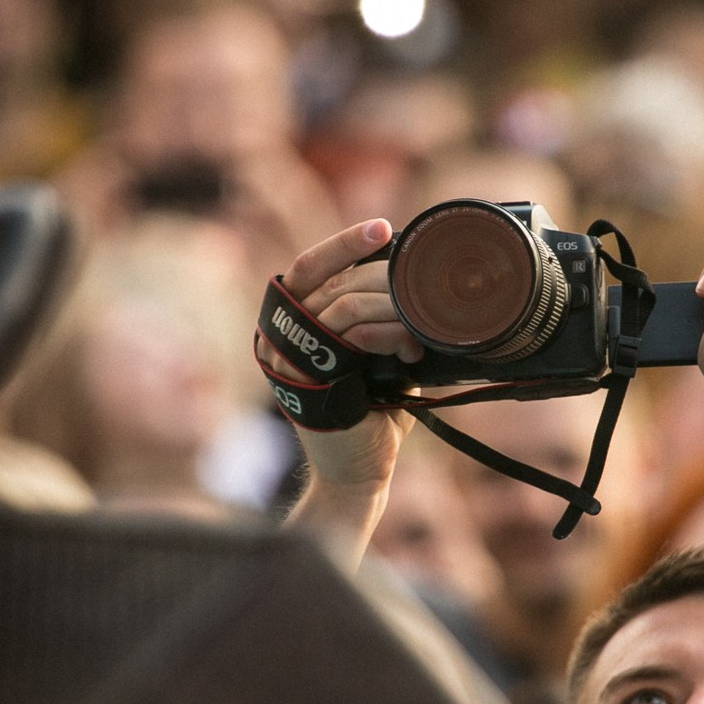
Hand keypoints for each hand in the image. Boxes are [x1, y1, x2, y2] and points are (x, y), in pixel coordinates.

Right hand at [269, 218, 422, 492]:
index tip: (385, 228)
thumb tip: (418, 277)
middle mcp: (280, 335)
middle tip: (422, 285)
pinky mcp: (304, 379)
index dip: (344, 244)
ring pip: (340, 304)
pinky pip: (347, 338)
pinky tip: (410, 349)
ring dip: (391, 309)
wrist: (360, 474)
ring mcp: (287, 357)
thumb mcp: (378, 354)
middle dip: (381, 277)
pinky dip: (385, 335)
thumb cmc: (373, 415)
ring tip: (423, 325)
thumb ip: (381, 318)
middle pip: (327, 279)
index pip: (310, 267)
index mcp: (294, 324)